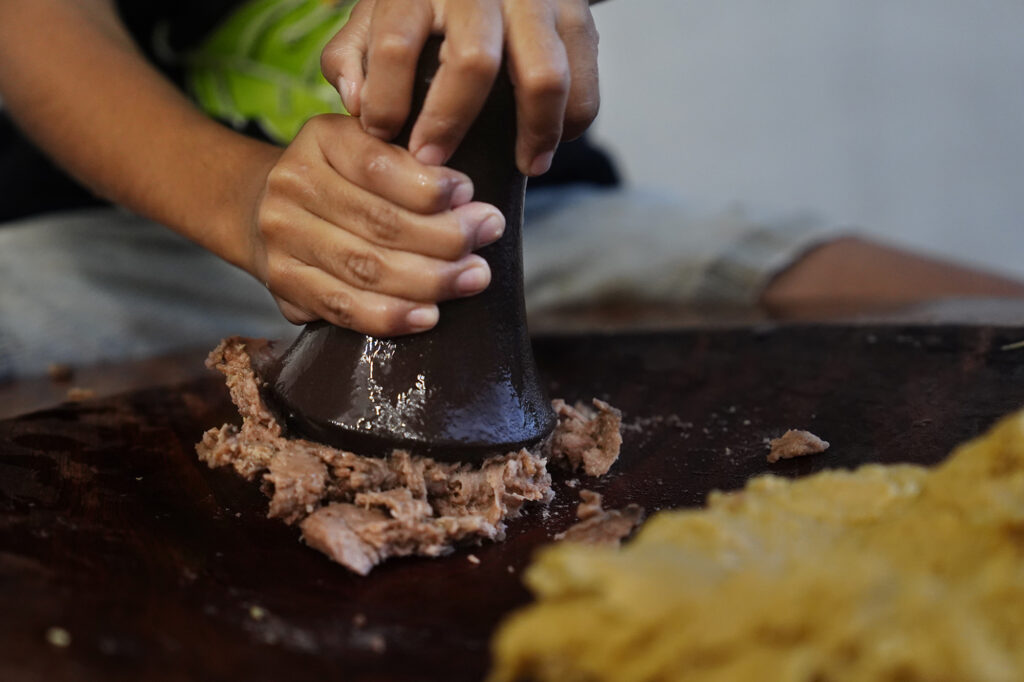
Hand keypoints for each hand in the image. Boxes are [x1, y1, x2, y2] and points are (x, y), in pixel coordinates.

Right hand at [248, 114, 505, 336]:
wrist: (261, 206)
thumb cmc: (342, 176)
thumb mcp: (367, 143)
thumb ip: (407, 156)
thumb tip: (464, 195)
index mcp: (321, 140)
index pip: (379, 165)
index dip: (430, 186)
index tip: (469, 194)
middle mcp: (293, 185)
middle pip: (379, 222)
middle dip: (445, 235)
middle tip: (488, 236)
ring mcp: (283, 238)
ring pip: (366, 268)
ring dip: (429, 280)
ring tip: (473, 278)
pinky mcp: (283, 284)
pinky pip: (343, 307)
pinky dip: (390, 316)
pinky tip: (428, 316)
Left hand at [321, 0, 599, 176]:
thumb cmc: (428, 3)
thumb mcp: (378, 14)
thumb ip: (353, 55)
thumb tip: (356, 102)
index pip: (397, 43)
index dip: (386, 100)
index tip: (383, 135)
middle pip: (474, 61)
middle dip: (451, 122)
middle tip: (436, 164)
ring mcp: (536, 0)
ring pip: (545, 76)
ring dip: (536, 132)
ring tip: (528, 165)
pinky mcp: (578, 16)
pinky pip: (585, 81)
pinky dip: (574, 120)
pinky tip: (552, 139)